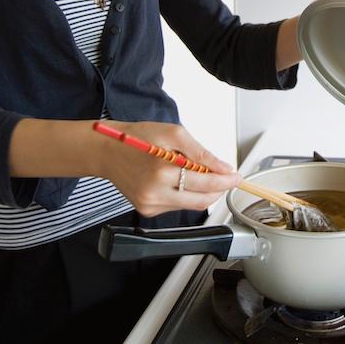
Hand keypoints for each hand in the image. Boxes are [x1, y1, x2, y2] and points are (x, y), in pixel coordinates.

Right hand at [97, 120, 240, 216]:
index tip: (236, 177)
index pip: (206, 183)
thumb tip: (223, 168)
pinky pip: (176, 205)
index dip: (225, 181)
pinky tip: (175, 179)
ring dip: (201, 191)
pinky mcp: (147, 210)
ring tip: (193, 171)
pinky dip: (184, 194)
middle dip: (218, 190)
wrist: (107, 151)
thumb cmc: (137, 138)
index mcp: (162, 172)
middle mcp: (155, 193)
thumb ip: (201, 153)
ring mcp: (150, 205)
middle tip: (226, 177)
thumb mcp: (173, 134)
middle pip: (201, 200)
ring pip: (190, 205)